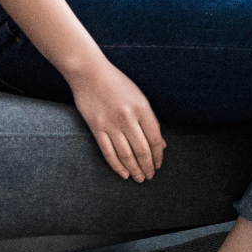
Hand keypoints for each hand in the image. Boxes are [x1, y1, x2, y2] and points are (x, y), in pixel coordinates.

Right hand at [68, 59, 164, 181]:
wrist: (90, 73)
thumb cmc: (117, 84)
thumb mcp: (139, 98)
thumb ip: (150, 121)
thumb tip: (162, 144)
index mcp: (142, 108)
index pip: (155, 139)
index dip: (158, 156)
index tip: (158, 165)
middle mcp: (128, 118)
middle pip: (142, 150)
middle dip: (147, 166)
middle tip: (149, 176)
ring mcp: (111, 124)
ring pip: (126, 154)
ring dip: (134, 169)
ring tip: (139, 178)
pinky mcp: (96, 128)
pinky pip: (108, 152)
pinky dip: (117, 166)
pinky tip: (123, 173)